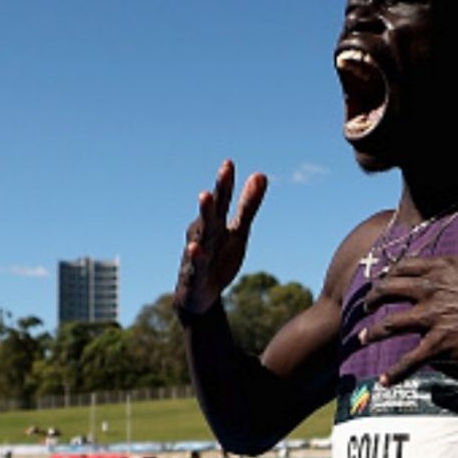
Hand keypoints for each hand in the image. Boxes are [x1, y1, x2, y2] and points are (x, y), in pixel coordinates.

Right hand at [175, 160, 267, 322]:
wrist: (199, 294)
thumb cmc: (219, 257)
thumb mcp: (238, 232)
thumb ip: (248, 206)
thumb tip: (261, 174)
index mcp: (215, 222)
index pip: (222, 201)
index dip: (225, 183)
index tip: (228, 163)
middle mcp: (204, 234)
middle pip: (211, 214)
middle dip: (214, 195)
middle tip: (220, 175)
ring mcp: (197, 254)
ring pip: (201, 234)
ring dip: (203, 216)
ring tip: (204, 196)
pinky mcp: (195, 275)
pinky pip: (196, 265)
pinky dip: (195, 256)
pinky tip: (195, 247)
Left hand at [361, 210, 457, 384]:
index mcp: (443, 268)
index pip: (405, 268)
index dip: (390, 274)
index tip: (383, 280)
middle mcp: (431, 291)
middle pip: (389, 292)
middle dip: (373, 299)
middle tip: (366, 306)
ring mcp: (433, 319)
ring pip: (390, 325)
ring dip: (374, 333)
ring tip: (363, 339)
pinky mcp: (440, 345)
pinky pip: (410, 360)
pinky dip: (395, 371)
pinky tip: (384, 380)